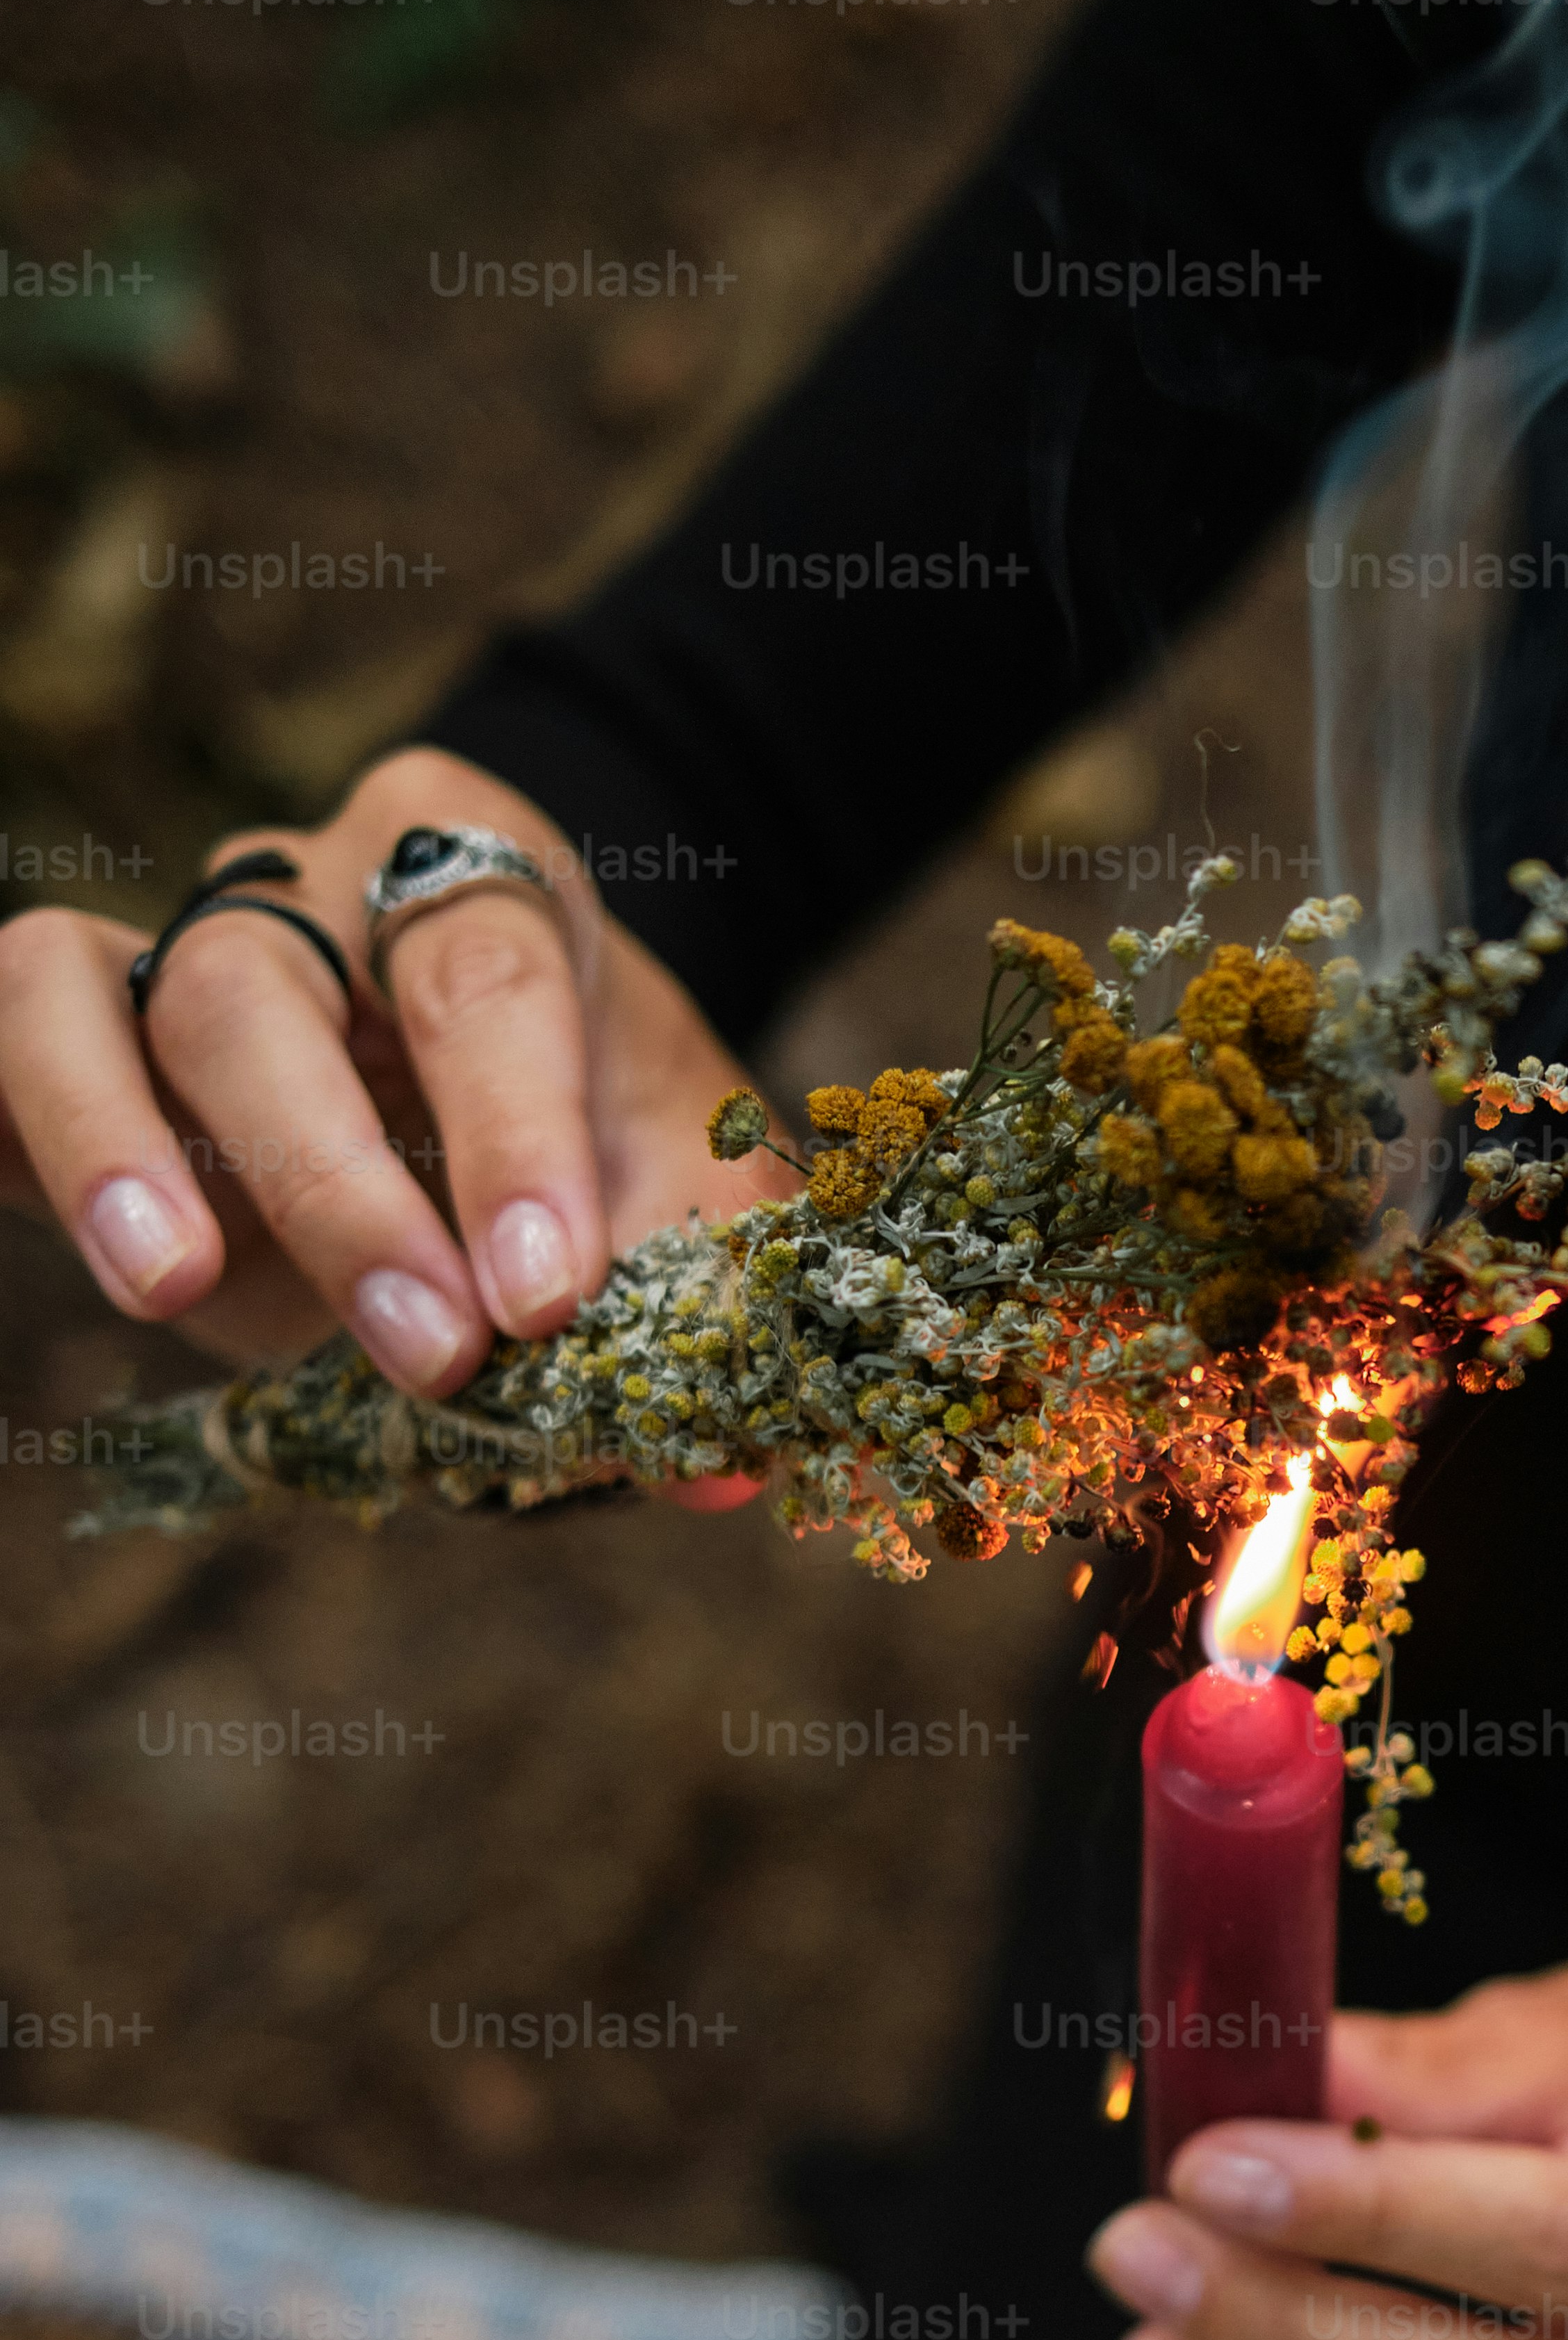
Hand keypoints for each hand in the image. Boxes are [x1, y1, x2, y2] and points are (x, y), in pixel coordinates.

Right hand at [0, 742, 763, 1461]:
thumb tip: (723, 1469)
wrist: (518, 1051)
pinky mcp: (71, 1039)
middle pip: (260, 991)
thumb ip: (703, 1290)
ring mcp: (160, 956)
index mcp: (474, 871)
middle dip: (338, 1186)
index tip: (547, 1299)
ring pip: (72, 992)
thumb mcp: (679, 1168)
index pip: (485, 976)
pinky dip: (8, 1135)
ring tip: (173, 1288)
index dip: (515, 1141)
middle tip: (432, 1356)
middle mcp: (298, 890)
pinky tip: (91, 1258)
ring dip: (110, 1146)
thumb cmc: (596, 1106)